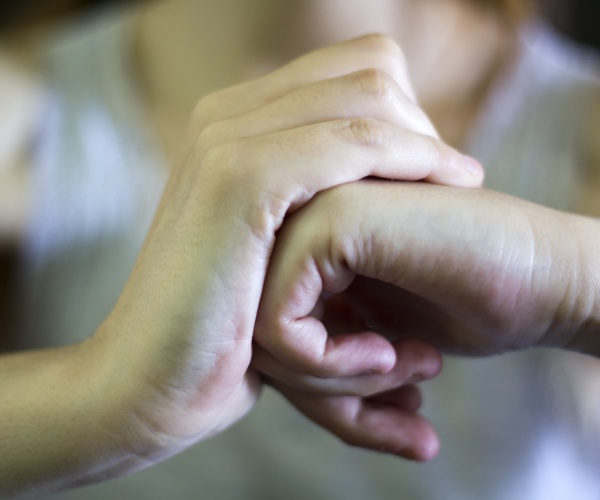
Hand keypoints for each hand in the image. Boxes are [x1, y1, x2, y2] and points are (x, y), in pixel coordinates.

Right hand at [78, 35, 480, 480]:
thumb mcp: (263, 253)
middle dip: (421, 123)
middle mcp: (226, 118)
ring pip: (368, 97)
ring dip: (426, 144)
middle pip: (367, 69)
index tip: (439, 168)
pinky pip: (353, 142)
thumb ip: (299, 204)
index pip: (350, 73)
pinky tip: (449, 190)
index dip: (404, 112)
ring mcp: (227, 141)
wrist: (146, 383)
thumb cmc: (218, 331)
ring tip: (462, 187)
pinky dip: (411, 160)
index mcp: (233, 127)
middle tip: (453, 181)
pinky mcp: (240, 178)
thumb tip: (363, 182)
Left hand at [254, 180, 599, 458]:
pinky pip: (279, 325)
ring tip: (410, 381)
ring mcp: (310, 214)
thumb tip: (254, 372)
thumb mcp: (375, 338)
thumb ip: (315, 346)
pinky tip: (393, 357)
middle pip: (261, 338)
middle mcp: (300, 224)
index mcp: (308, 247)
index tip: (387, 415)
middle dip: (329, 397)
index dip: (321, 388)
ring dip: (339, 386)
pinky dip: (330, 366)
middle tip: (401, 415)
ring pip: (262, 338)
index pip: (269, 334)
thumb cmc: (471, 305)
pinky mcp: (328, 223)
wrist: (549, 275)